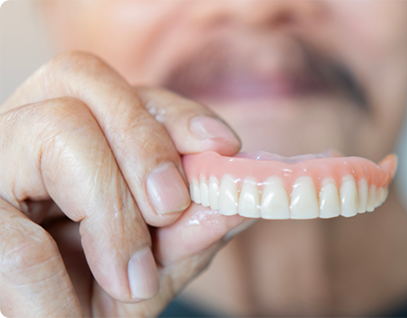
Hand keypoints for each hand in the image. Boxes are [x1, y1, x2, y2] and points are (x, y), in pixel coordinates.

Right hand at [0, 51, 247, 316]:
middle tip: (171, 208)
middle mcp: (29, 133)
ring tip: (131, 281)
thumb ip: (188, 233)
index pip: (130, 92)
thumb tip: (240, 203)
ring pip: (57, 125)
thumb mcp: (149, 266)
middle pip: (85, 77)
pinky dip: (54, 284)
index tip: (224, 147)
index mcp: (78, 136)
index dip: (180, 113)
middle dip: (146, 143)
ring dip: (109, 206)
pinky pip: (14, 233)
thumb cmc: (89, 297)